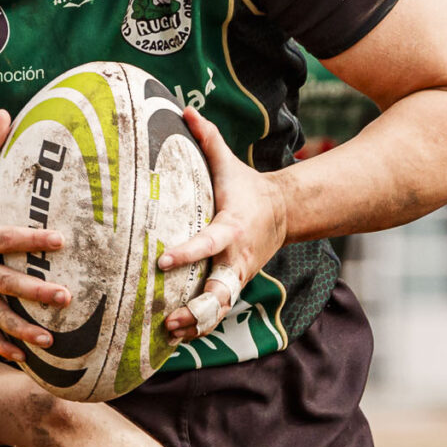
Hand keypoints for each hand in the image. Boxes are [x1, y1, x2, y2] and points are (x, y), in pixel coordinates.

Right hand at [0, 110, 66, 361]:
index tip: (61, 240)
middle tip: (68, 297)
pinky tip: (28, 360)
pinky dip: (4, 347)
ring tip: (52, 339)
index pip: (5, 239)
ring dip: (23, 330)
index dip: (31, 241)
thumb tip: (6, 111)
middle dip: (34, 293)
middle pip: (4, 283)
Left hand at [161, 108, 286, 342]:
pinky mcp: (234, 286)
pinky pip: (218, 311)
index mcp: (232, 229)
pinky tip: (173, 338)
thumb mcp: (230, 163)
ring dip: (197, 324)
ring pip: (220, 309)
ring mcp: (237, 276)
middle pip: (221, 291)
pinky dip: (199, 326)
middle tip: (170, 317)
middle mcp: (236, 259)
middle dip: (198, 308)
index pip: (209, 243)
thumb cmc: (247, 188)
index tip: (162, 259)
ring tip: (169, 333)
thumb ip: (207, 138)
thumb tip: (186, 109)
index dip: (187, 253)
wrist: (284, 213)